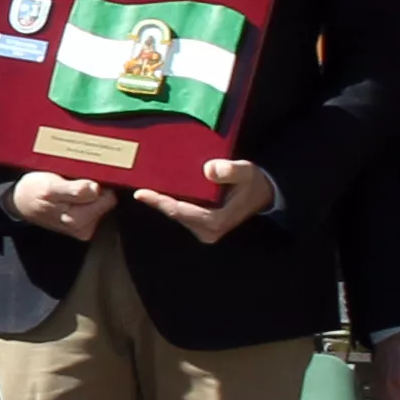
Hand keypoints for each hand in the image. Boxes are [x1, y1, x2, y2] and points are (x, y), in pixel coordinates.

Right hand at [6, 170, 115, 240]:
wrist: (20, 201)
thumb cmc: (33, 191)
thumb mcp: (49, 187)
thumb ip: (74, 190)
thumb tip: (96, 189)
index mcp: (78, 220)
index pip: (108, 198)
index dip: (98, 183)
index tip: (83, 177)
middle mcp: (84, 228)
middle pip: (106, 200)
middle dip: (93, 187)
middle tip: (73, 180)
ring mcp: (84, 226)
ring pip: (100, 202)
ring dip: (88, 190)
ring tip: (69, 185)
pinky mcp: (83, 223)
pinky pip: (93, 205)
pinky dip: (85, 195)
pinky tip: (70, 192)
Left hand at [144, 155, 277, 243]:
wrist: (262, 193)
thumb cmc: (252, 182)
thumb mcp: (246, 172)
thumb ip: (231, 170)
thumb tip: (210, 169)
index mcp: (216, 221)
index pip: (181, 211)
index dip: (160, 202)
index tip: (141, 193)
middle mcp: (208, 230)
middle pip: (174, 214)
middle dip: (157, 200)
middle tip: (137, 184)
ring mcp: (204, 230)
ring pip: (175, 214)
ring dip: (162, 201)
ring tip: (144, 185)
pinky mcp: (201, 225)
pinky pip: (180, 213)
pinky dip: (170, 201)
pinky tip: (159, 189)